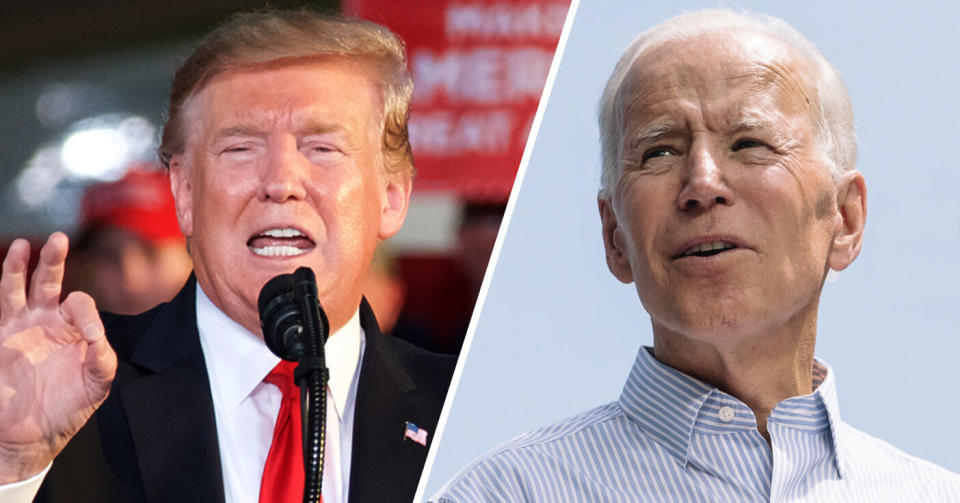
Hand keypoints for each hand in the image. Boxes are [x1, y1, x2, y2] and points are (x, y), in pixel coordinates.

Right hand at [0, 233, 116, 482]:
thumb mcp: (97, 385)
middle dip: (54, 260)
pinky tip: (5, 268)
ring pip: (18, 288)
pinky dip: (2, 287)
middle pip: (49, 282)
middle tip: (59, 239)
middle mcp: (47, 323)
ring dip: (19, 267)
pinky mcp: (0, 338)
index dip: (85, 312)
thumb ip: (103, 359)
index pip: (80, 303)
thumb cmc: (68, 409)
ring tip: (24, 246)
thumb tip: (97, 335)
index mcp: (75, 330)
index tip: (89, 335)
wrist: (31, 436)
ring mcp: (20, 329)